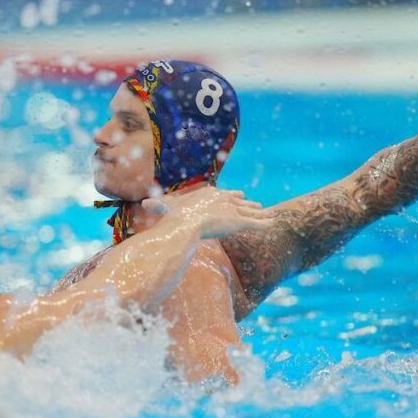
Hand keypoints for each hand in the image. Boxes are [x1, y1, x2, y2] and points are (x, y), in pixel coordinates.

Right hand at [142, 187, 271, 238]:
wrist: (189, 221)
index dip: (231, 196)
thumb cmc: (177, 215)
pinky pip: (257, 223)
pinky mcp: (240, 222)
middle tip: (256, 204)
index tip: (237, 195)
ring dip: (260, 213)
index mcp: (211, 194)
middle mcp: (225, 200)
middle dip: (247, 203)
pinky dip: (266, 223)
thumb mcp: (166, 208)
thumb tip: (143, 203)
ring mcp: (234, 211)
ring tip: (269, 214)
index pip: (223, 194)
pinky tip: (274, 223)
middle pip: (239, 201)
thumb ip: (158, 206)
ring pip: (250, 212)